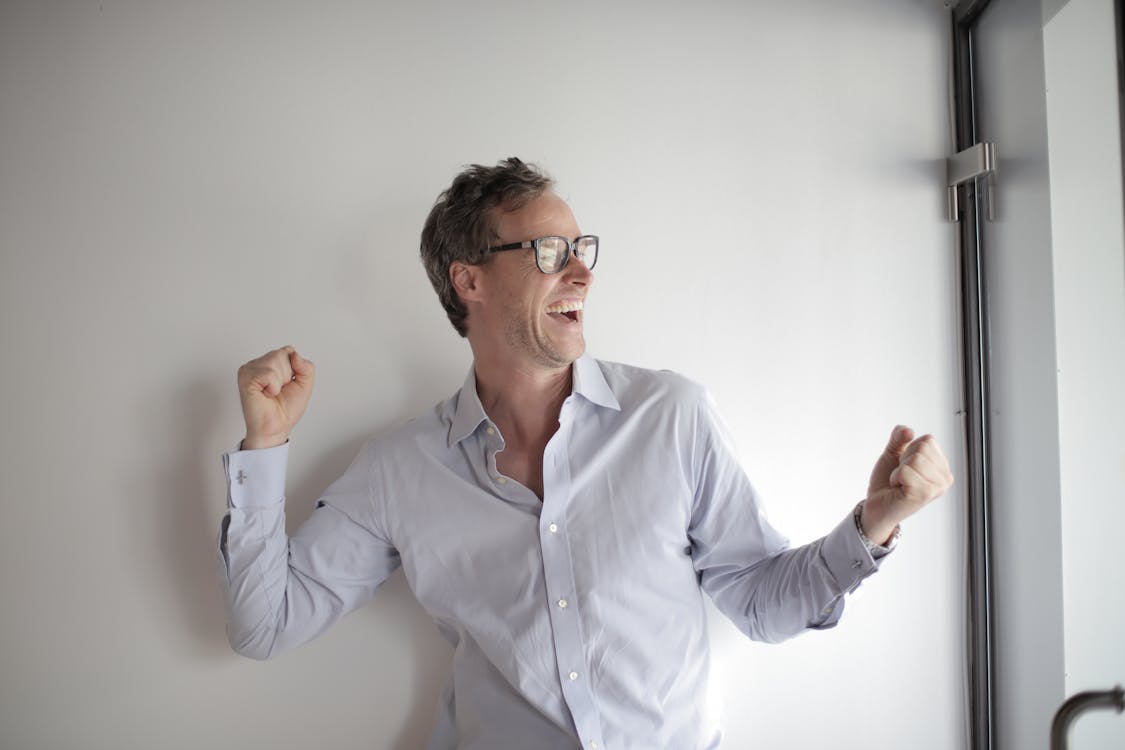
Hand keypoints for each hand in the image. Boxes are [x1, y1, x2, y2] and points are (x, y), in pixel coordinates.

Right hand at [236, 346, 315, 448]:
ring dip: (280, 381)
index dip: (294, 370)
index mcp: (270, 363)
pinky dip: (273, 386)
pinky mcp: (245, 378)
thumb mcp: (305, 384)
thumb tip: (294, 353)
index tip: (287, 385)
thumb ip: (306, 366)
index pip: (288, 351)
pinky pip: (268, 373)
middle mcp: (258, 364)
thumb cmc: (286, 410)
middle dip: (287, 375)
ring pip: (275, 360)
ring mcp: (249, 370)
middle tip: (278, 391)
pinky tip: (266, 394)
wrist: (277, 428)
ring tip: (272, 393)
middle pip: (282, 354)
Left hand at [861, 425, 953, 544]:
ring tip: (900, 483)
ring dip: (899, 470)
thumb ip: (899, 437)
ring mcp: (937, 487)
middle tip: (902, 476)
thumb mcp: (893, 453)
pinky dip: (895, 477)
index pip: (928, 440)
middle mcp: (945, 478)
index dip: (909, 449)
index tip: (905, 466)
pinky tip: (898, 488)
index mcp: (942, 467)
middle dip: (904, 460)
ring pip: (916, 458)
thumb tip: (909, 430)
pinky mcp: (924, 494)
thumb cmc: (887, 483)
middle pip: (922, 448)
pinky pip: (905, 471)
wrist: (876, 507)